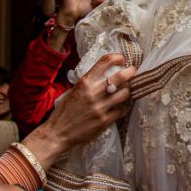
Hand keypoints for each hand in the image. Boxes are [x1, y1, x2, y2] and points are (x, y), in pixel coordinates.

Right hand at [21, 53, 135, 168]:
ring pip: (125, 93)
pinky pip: (121, 110)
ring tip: (124, 93)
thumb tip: (107, 74)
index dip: (118, 58)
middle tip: (133, 72)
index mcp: (85, 82)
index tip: (122, 60)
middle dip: (131, 72)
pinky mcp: (104, 120)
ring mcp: (100, 107)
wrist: (57, 133)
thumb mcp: (74, 91)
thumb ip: (90, 82)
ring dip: (127, 92)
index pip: (106, 62)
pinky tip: (120, 108)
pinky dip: (122, 108)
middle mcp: (93, 92)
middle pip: (121, 76)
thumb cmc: (65, 111)